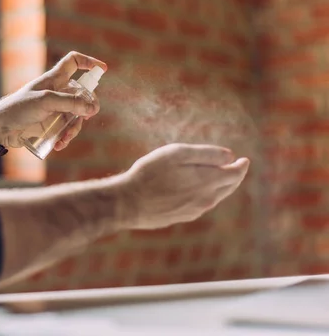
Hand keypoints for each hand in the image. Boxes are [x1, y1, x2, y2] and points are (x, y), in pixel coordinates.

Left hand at [0, 51, 106, 149]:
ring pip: (77, 116)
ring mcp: (56, 109)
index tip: (102, 69)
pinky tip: (59, 144)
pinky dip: (66, 137)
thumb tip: (92, 108)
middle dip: (88, 106)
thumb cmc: (19, 108)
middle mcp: (57, 92)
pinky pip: (67, 130)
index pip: (74, 62)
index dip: (88, 62)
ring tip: (65, 138)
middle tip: (87, 116)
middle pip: (83, 94)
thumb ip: (70, 103)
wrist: (1, 128)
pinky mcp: (52, 124)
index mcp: (55, 79)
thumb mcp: (46, 101)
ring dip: (75, 128)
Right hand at [112, 144, 249, 229]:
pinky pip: (201, 204)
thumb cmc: (150, 173)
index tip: (243, 159)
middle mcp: (206, 199)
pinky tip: (195, 190)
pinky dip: (204, 195)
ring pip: (214, 197)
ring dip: (218, 186)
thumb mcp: (176, 154)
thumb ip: (206, 154)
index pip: (235, 174)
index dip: (241, 166)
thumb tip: (230, 156)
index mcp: (208, 182)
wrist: (128, 203)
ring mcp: (194, 211)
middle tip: (233, 167)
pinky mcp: (182, 217)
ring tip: (216, 176)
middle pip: (228, 187)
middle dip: (233, 176)